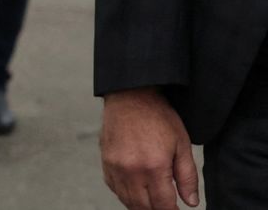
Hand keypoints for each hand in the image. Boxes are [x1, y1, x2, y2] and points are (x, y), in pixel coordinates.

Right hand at [101, 87, 198, 208]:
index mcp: (154, 167)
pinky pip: (114, 188)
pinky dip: (125, 195)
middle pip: (143, 207)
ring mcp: (115, 167)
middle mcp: (131, 170)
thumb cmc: (158, 117)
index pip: (163, 205)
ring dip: (140, 206)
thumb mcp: (182, 144)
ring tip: (152, 202)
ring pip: (127, 200)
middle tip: (166, 207)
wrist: (130, 96)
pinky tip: (136, 191)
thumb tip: (191, 202)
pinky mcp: (105, 162)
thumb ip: (187, 176)